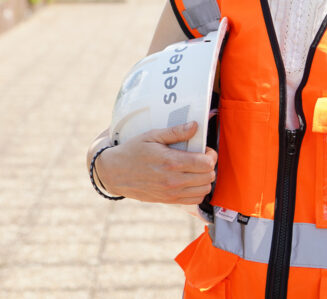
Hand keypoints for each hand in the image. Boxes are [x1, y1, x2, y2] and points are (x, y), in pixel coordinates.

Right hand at [94, 122, 217, 204]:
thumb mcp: (152, 136)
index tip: (205, 149)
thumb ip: (175, 132)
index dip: (211, 154)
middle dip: (209, 165)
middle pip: (208, 177)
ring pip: (204, 190)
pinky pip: (194, 200)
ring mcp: (171, 193)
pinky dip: (198, 190)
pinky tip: (191, 180)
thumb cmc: (133, 151)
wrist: (115, 173)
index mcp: (171, 162)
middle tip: (201, 157)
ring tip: (196, 168)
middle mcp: (173, 180)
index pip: (206, 163)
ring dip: (205, 178)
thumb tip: (195, 126)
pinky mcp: (169, 200)